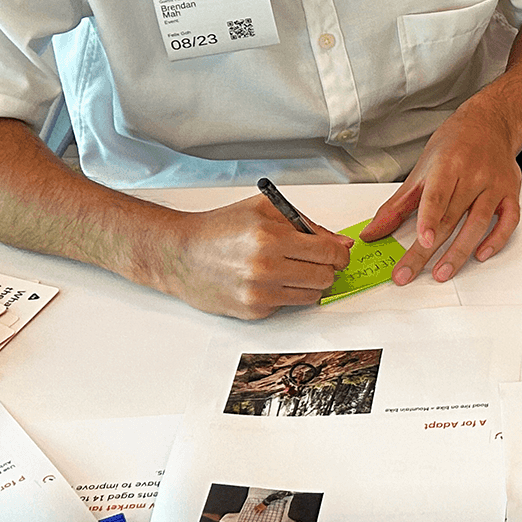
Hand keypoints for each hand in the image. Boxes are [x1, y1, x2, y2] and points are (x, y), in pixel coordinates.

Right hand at [155, 196, 353, 318]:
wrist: (180, 254)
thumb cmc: (220, 229)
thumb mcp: (265, 210)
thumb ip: (307, 223)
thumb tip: (340, 242)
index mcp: (271, 238)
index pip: (329, 253)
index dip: (339, 253)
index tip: (337, 253)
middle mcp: (266, 268)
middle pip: (325, 277)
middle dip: (326, 268)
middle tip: (315, 260)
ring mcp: (259, 293)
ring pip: (312, 295)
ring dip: (309, 282)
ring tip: (291, 268)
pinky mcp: (253, 311)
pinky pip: (289, 305)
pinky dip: (286, 293)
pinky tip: (269, 280)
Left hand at [361, 98, 521, 284]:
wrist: (490, 123)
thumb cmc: (455, 144)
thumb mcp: (421, 168)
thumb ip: (397, 204)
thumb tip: (373, 231)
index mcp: (449, 164)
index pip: (437, 195)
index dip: (429, 219)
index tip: (423, 240)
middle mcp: (474, 175)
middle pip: (451, 218)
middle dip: (428, 250)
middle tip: (409, 273)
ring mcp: (494, 185)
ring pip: (479, 223)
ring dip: (460, 252)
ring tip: (442, 273)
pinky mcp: (511, 193)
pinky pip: (508, 221)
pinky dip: (496, 240)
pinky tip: (481, 254)